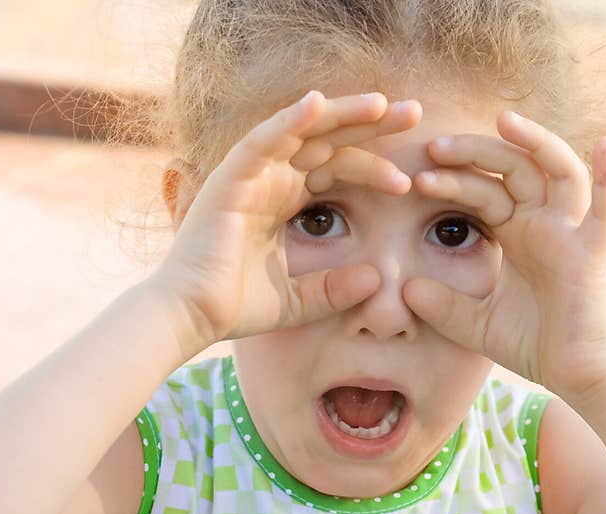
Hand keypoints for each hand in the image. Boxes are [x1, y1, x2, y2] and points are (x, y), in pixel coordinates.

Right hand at [150, 90, 420, 347]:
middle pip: (328, 140)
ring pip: (302, 130)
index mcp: (283, 199)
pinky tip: (319, 104)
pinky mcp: (229, 177)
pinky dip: (289, 120)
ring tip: (383, 104)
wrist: (191, 317)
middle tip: (414, 113)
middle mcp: (269, 178)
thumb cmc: (235, 307)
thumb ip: (335, 289)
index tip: (410, 182)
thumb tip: (377, 280)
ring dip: (342, 114)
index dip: (373, 167)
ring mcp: (249, 174)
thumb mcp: (299, 299)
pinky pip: (263, 140)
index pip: (337, 168)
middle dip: (370, 125)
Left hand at [402, 110, 605, 398]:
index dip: (453, 179)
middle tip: (434, 146)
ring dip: (534, 143)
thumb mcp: (474, 324)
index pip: (484, 191)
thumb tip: (405, 290)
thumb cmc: (533, 345)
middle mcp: (545, 224)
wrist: (575, 376)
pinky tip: (605, 145)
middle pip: (513, 169)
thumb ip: (442, 307)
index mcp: (518, 233)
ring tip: (503, 120)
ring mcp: (571, 233)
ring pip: (557, 172)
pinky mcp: (593, 253)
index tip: (416, 174)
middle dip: (476, 153)